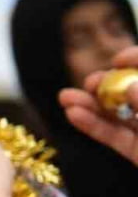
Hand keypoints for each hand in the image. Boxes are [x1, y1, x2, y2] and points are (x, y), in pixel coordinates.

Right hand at [59, 45, 137, 165]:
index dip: (135, 60)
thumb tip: (128, 86)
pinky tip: (73, 116)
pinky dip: (93, 127)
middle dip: (107, 85)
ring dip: (91, 105)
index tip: (115, 59)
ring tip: (65, 98)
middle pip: (131, 90)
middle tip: (88, 84)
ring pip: (119, 114)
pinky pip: (115, 137)